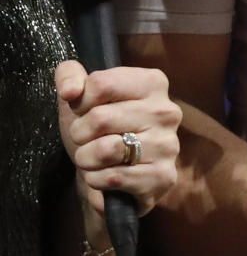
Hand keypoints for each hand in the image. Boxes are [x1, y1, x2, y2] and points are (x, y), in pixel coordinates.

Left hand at [56, 60, 180, 219]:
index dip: (79, 102)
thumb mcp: (81, 97)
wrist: (112, 173)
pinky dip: (97, 179)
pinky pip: (113, 177)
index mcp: (152, 83)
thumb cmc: (97, 129)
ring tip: (93, 158)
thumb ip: (70, 75)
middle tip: (87, 138)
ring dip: (86, 159)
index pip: (101, 84)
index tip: (85, 111)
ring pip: (106, 150)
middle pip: (100, 118)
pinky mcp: (163, 176)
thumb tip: (70, 90)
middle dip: (80, 133)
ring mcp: (168, 145)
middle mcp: (167, 111)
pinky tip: (105, 175)